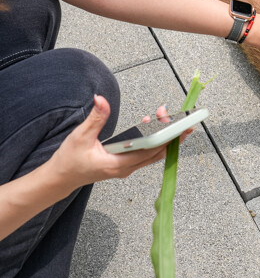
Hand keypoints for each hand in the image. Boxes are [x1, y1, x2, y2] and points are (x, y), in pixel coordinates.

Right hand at [46, 96, 191, 190]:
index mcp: (117, 164)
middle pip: (156, 152)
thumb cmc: (69, 161)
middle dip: (169, 133)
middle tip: (173, 115)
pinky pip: (146, 153)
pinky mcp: (125, 164)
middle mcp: (126, 168)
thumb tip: (101, 99)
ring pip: (153, 153)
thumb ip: (95, 118)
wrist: (61, 178)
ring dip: (161, 136)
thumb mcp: (80, 136)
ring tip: (164, 116)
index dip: (166, 138)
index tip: (180, 127)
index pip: (149, 150)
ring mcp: (127, 167)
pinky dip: (152, 139)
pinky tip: (151, 125)